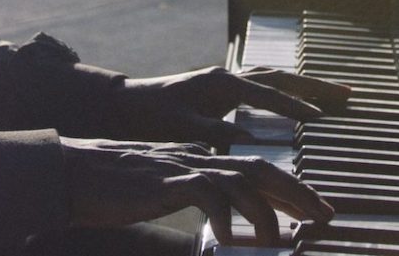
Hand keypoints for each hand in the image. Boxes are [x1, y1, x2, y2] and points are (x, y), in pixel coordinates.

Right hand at [61, 137, 332, 246]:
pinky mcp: (166, 182)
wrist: (73, 172)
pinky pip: (207, 195)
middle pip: (260, 168)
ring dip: (267, 210)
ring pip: (241, 179)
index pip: (254, 168)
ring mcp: (182, 167)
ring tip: (281, 238)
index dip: (289, 188)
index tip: (314, 209)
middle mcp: (197, 158)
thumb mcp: (161, 191)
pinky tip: (230, 241)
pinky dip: (225, 217)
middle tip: (325, 216)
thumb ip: (191, 194)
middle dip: (297, 193)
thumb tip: (220, 219)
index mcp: (199, 159)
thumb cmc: (112, 187)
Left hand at [109, 66, 351, 147]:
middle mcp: (228, 76)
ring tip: (335, 94)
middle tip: (349, 93)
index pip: (268, 94)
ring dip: (304, 84)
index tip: (322, 117)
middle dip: (315, 84)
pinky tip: (299, 100)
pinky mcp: (224, 88)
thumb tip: (249, 141)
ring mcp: (227, 79)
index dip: (295, 105)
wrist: (128, 103)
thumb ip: (214, 134)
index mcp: (222, 83)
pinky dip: (286, 90)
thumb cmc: (152, 117)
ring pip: (275, 78)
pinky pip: (264, 86)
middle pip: (281, 76)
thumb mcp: (181, 128)